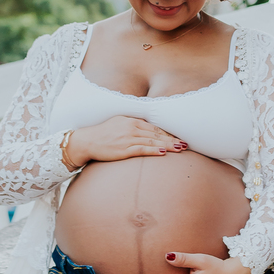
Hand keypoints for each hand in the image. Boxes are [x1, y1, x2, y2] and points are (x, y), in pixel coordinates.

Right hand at [68, 117, 187, 164]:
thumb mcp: (119, 124)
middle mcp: (131, 128)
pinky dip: (153, 150)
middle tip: (186, 144)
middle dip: (172, 140)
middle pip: (156, 134)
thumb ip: (133, 126)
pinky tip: (163, 152)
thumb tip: (147, 131)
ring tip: (180, 149)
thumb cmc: (103, 134)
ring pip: (152, 141)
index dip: (168, 134)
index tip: (178, 138)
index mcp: (132, 121)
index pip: (154, 128)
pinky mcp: (123, 149)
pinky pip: (142, 149)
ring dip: (168, 145)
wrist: (87, 141)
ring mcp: (128, 138)